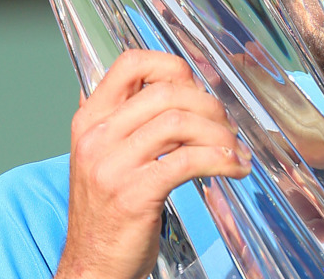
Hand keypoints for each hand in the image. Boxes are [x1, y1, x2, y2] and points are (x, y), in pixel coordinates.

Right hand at [56, 50, 251, 278]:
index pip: (130, 64)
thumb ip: (127, 121)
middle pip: (166, 93)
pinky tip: (233, 168)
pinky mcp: (135, 194)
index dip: (171, 67)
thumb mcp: (104, 155)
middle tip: (226, 125)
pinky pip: (188, 161)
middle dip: (208, 105)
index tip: (196, 88)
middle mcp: (97, 137)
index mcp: (90, 119)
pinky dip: (220, 160)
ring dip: (220, 134)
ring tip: (234, 149)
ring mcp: (113, 166)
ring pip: (180, 123)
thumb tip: (171, 87)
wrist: (92, 265)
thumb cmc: (107, 211)